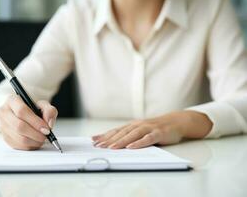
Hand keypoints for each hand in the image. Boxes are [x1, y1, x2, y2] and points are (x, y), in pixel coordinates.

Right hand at [0, 95, 57, 149]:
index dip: (36, 122)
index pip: (21, 111)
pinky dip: (30, 146)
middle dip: (36, 133)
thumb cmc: (34, 109)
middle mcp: (4, 112)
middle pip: (19, 126)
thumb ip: (50, 111)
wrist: (26, 115)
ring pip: (19, 138)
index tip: (46, 128)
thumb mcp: (44, 105)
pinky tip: (36, 141)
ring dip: (35, 141)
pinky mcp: (5, 138)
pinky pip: (19, 146)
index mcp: (12, 100)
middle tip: (46, 135)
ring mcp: (3, 126)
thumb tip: (49, 123)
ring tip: (42, 138)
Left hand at [92, 111, 212, 148]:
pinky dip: (139, 143)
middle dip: (109, 139)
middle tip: (98, 145)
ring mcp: (148, 128)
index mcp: (133, 125)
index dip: (105, 135)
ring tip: (111, 148)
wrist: (176, 122)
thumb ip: (130, 136)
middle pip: (121, 133)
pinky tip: (131, 147)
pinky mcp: (158, 133)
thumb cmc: (156, 128)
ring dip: (121, 141)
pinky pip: (147, 139)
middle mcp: (138, 125)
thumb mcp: (141, 131)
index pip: (116, 130)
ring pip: (132, 135)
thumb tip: (115, 143)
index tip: (93, 140)